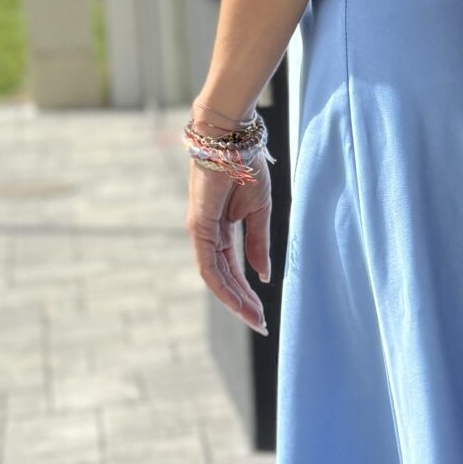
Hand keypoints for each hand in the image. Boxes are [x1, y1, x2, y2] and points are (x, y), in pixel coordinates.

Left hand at [186, 146, 271, 334]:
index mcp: (222, 230)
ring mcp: (201, 233)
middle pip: (224, 279)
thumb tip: (263, 275)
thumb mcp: (259, 211)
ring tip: (255, 318)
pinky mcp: (199, 228)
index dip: (247, 292)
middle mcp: (208, 235)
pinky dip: (223, 286)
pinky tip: (239, 300)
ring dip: (235, 301)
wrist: (233, 139)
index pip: (233, 270)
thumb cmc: (245, 166)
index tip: (263, 312)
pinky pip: (209, 266)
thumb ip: (258, 244)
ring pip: (216, 278)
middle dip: (242, 303)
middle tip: (261, 324)